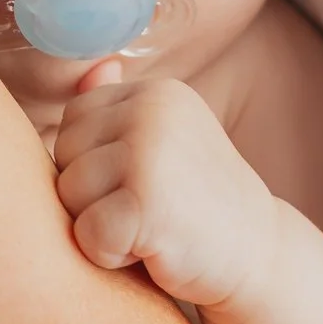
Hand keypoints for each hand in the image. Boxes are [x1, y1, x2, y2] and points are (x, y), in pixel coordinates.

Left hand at [53, 74, 278, 310]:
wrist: (259, 254)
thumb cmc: (199, 205)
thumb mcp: (166, 143)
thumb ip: (124, 108)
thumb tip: (97, 67)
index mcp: (155, 92)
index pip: (74, 121)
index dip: (93, 163)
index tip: (142, 181)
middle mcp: (152, 111)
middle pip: (63, 155)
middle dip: (91, 195)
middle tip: (150, 207)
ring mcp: (149, 153)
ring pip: (68, 194)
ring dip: (100, 226)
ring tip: (150, 226)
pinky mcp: (146, 202)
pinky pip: (87, 234)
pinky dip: (110, 256)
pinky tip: (151, 249)